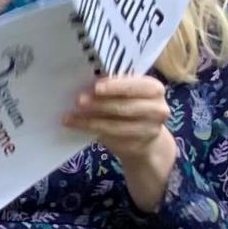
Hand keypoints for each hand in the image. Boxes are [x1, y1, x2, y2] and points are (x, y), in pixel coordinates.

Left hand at [66, 74, 178, 210]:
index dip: (116, 86)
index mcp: (154, 88)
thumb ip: (113, 87)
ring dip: (90, 120)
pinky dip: (90, 129)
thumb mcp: (126, 93)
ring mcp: (150, 128)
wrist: (143, 137)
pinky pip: (111, 136)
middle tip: (79, 100)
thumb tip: (86, 85)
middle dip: (100, 103)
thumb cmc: (129, 106)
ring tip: (69, 115)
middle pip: (125, 105)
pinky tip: (75, 124)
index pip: (136, 85)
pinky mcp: (138, 144)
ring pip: (116, 124)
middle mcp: (157, 108)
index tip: (96, 86)